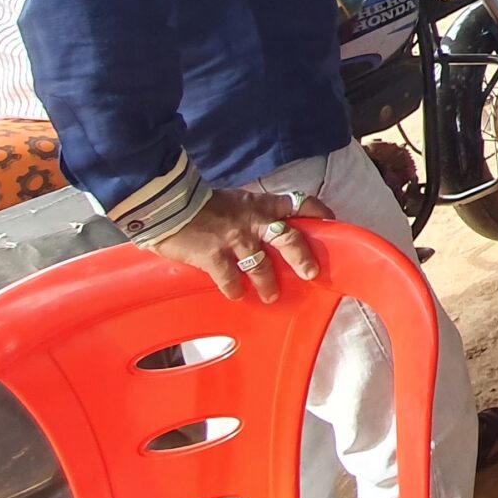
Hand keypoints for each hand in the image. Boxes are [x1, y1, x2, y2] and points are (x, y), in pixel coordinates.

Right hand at [155, 186, 329, 302]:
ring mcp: (234, 240)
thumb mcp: (236, 201)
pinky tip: (236, 295)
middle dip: (302, 258)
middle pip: (289, 239)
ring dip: (268, 283)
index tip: (330, 221)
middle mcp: (253, 221)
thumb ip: (252, 213)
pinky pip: (230, 278)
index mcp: (260, 204)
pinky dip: (234, 289)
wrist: (168, 204)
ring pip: (261, 265)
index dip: (318, 212)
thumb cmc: (200, 203)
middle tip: (311, 273)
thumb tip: (264, 228)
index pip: (299, 203)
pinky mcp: (213, 256)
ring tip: (271, 295)